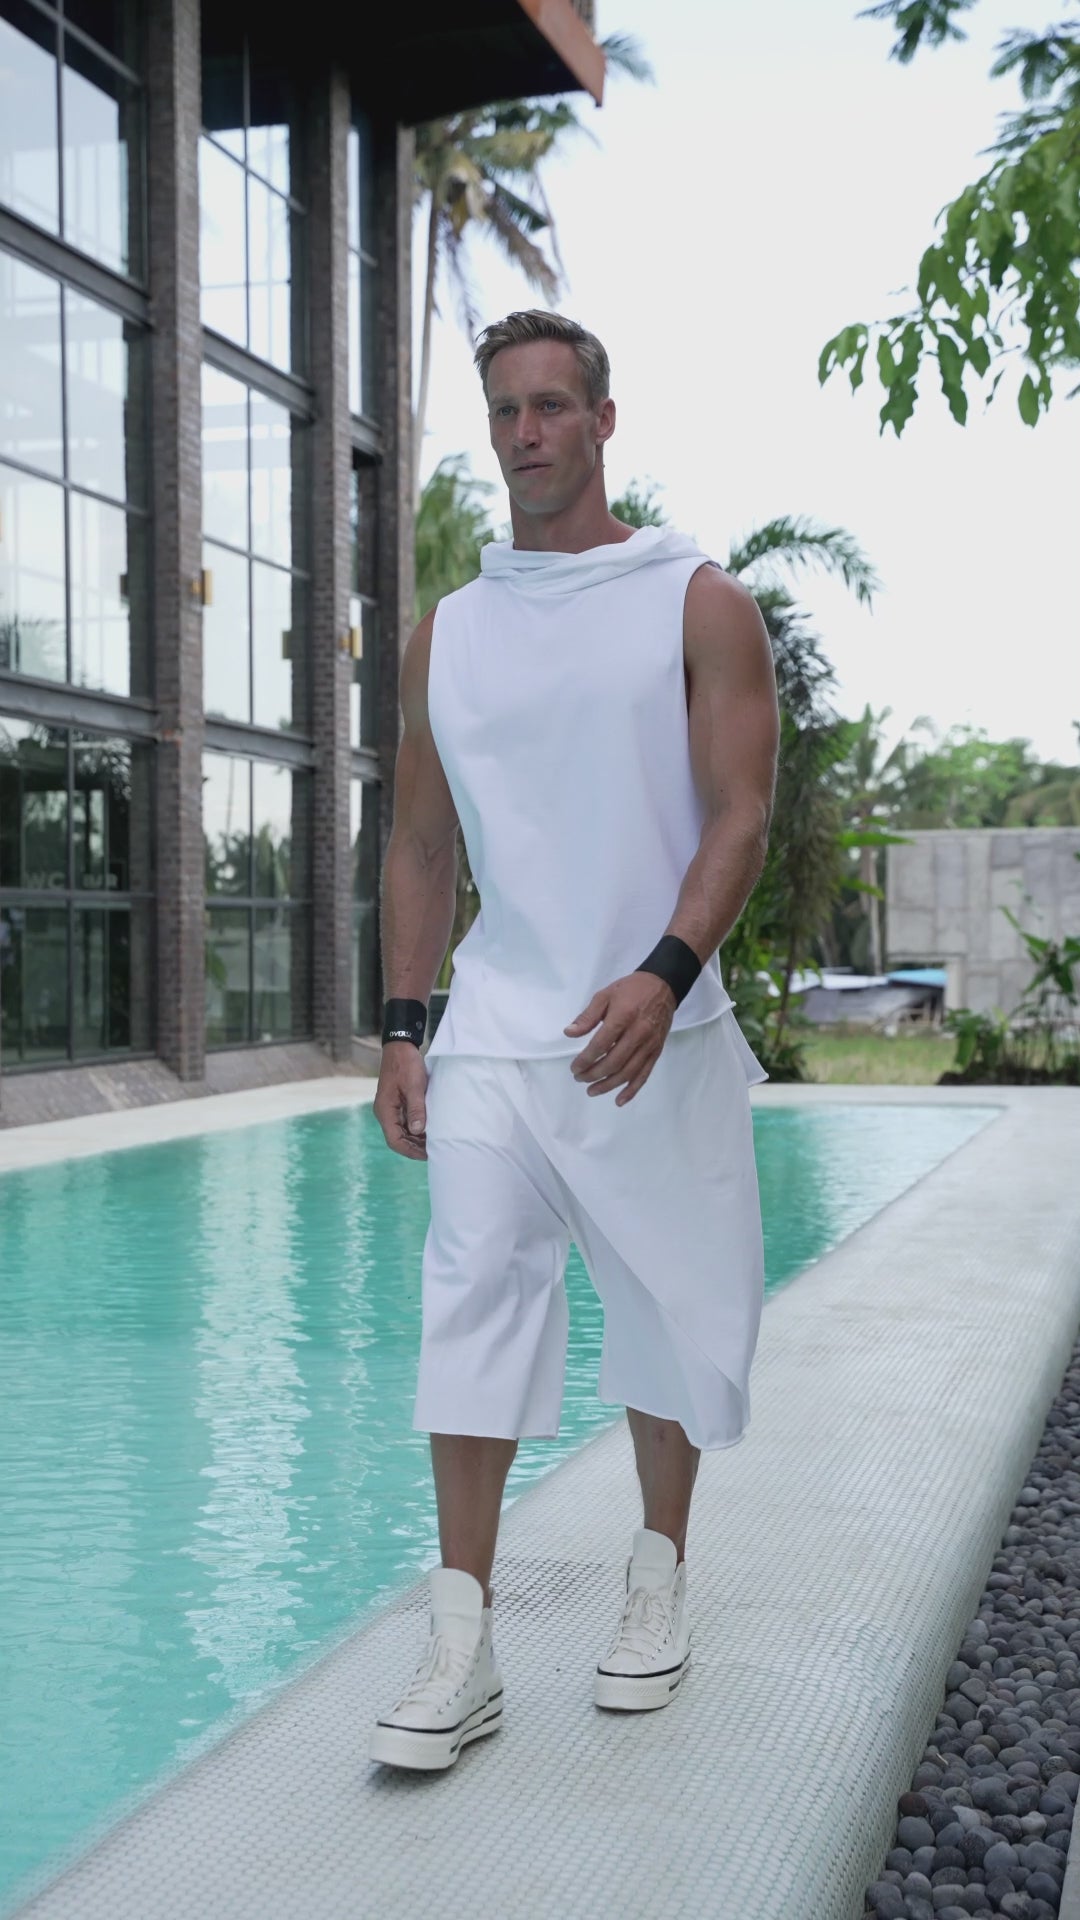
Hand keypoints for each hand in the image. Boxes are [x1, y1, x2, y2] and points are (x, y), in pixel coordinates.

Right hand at [373, 1042, 428, 1159]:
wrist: (399, 1047)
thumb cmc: (405, 1064)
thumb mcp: (414, 1086)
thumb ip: (416, 1109)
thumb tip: (418, 1131)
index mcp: (385, 1111)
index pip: (395, 1140)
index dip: (410, 1151)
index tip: (427, 1154)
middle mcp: (385, 1113)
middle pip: (398, 1138)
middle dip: (415, 1147)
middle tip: (435, 1150)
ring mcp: (391, 1109)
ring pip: (403, 1131)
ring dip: (417, 1138)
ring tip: (435, 1141)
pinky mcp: (397, 1104)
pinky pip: (406, 1122)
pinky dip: (417, 1128)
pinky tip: (430, 1129)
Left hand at [564, 972, 675, 1105]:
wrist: (663, 986)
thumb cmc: (631, 989)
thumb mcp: (604, 995)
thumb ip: (587, 1017)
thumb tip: (569, 1033)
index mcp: (623, 1017)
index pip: (601, 1045)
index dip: (585, 1060)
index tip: (574, 1067)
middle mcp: (638, 1033)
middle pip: (613, 1062)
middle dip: (593, 1074)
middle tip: (579, 1078)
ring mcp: (649, 1045)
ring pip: (628, 1072)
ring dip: (608, 1085)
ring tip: (592, 1091)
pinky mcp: (657, 1051)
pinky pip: (644, 1074)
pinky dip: (632, 1090)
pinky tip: (619, 1100)